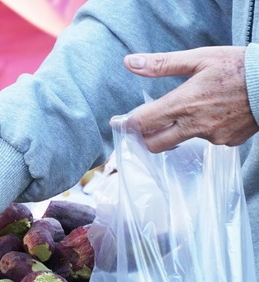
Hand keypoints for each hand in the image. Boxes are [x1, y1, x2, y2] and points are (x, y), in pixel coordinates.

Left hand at [124, 46, 258, 151]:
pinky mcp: (227, 142)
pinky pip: (207, 140)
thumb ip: (162, 64)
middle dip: (145, 137)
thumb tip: (130, 63)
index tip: (120, 122)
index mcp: (183, 103)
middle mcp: (194, 125)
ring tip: (189, 110)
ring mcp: (212, 137)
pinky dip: (204, 130)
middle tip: (145, 126)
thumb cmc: (239, 67)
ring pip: (182, 141)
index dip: (127, 124)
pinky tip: (213, 114)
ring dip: (177, 130)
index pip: (142, 123)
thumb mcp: (199, 58)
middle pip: (155, 145)